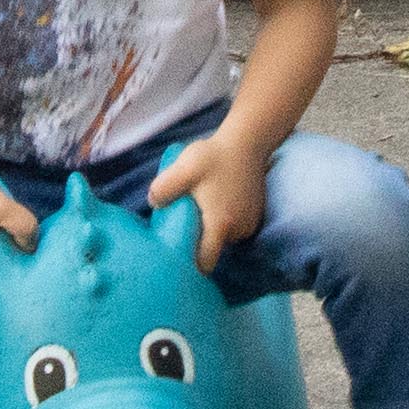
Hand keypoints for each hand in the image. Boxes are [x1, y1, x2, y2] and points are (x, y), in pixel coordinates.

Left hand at [142, 135, 269, 272]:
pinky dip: (223, 222)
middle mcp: (238, 230)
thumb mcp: (183, 168)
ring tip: (198, 212)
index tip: (177, 262)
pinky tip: (214, 204)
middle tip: (181, 228)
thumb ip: (163, 189)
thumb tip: (153, 204)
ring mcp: (249, 224)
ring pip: (223, 239)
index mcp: (220, 225)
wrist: (247, 141)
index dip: (191, 267)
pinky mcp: (255, 215)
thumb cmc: (214, 155)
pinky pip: (233, 228)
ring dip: (211, 231)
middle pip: (214, 251)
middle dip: (198, 245)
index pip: (205, 262)